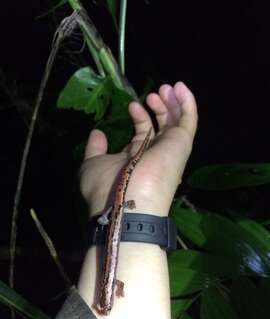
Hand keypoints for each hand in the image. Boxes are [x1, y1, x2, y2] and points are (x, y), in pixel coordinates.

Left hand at [79, 81, 197, 216]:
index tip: (131, 105)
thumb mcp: (92, 164)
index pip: (144, 131)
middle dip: (159, 107)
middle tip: (153, 92)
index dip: (140, 116)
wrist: (123, 202)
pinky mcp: (181, 144)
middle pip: (163, 125)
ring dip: (173, 103)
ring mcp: (169, 148)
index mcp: (136, 156)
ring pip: (177, 122)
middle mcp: (155, 152)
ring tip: (165, 87)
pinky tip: (181, 88)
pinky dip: (187, 104)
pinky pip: (189, 122)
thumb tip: (98, 133)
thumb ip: (95, 148)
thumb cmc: (105, 187)